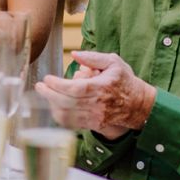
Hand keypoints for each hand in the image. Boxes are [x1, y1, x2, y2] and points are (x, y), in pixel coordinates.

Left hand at [36, 51, 156, 139]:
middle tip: (40, 86)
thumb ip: (93, 57)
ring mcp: (95, 117)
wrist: (140, 106)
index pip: (74, 89)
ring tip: (45, 94)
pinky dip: (59, 116)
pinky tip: (54, 106)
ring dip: (52, 105)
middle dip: (49, 94)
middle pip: (67, 102)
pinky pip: (72, 123)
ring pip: (67, 115)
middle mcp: (97, 104)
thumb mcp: (114, 63)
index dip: (57, 85)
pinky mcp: (94, 124)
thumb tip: (74, 54)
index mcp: (101, 87)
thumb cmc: (125, 81)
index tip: (47, 79)